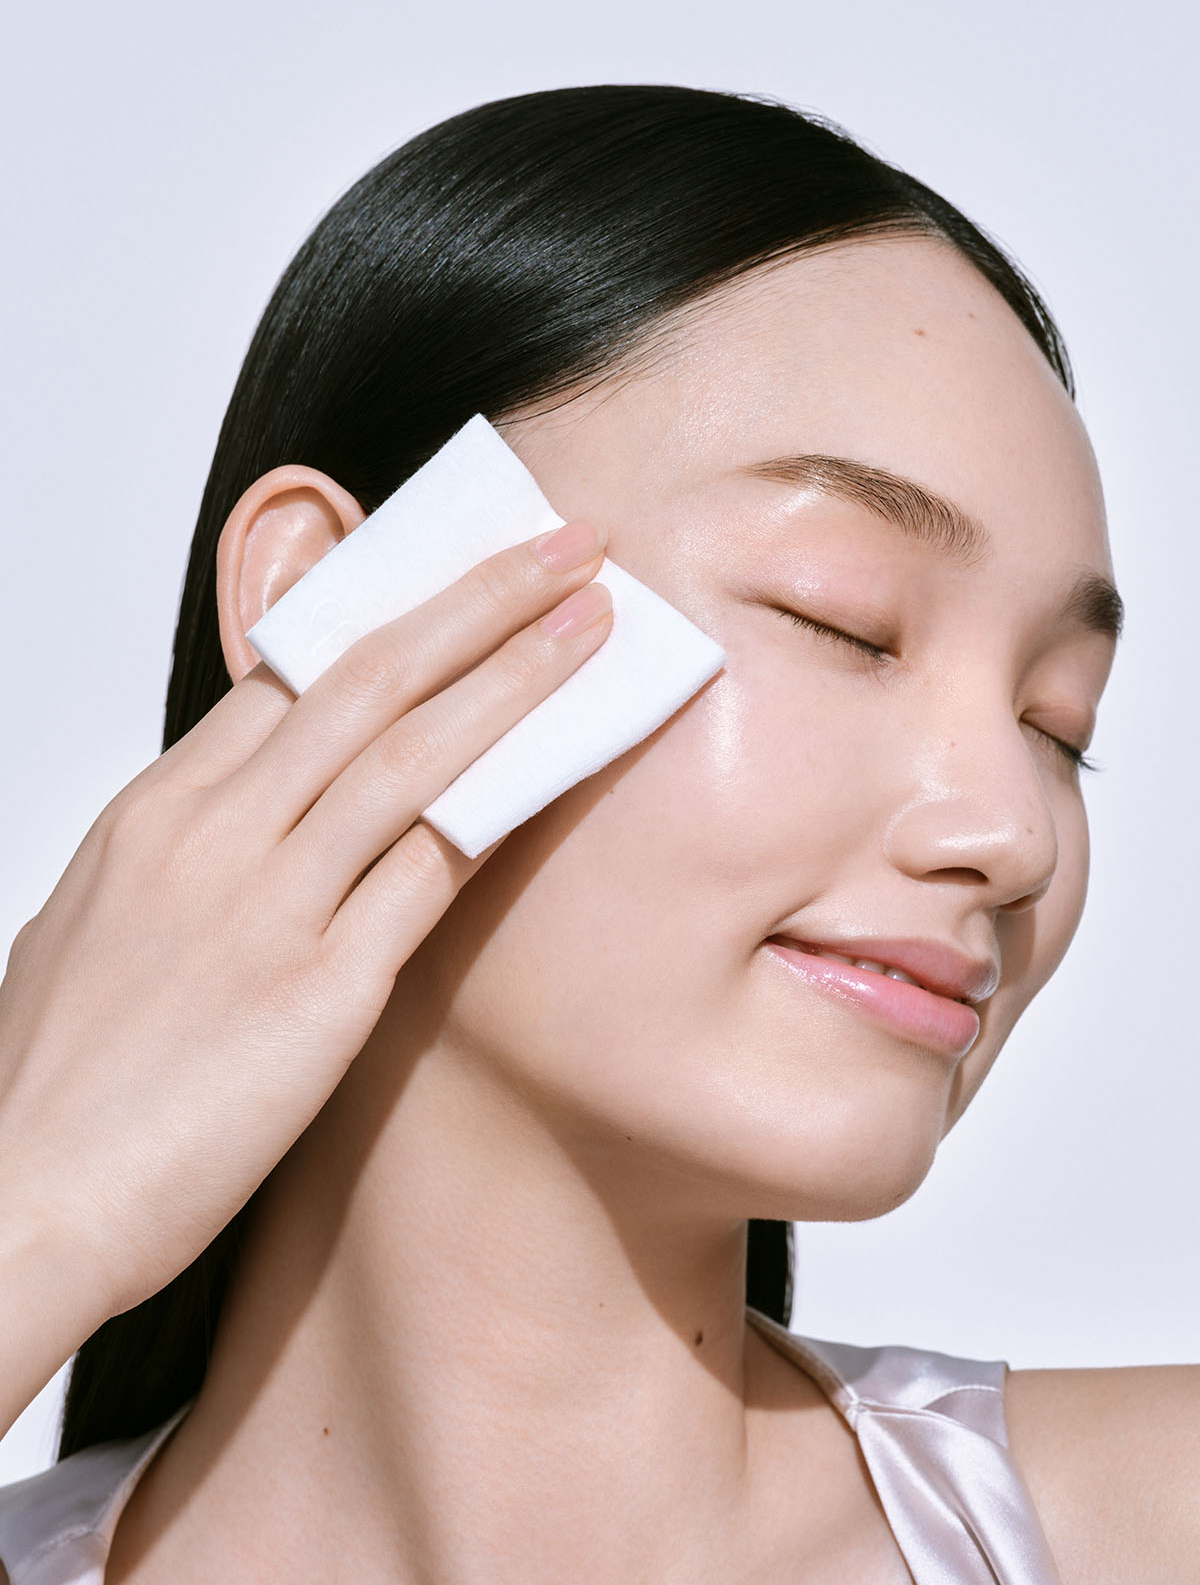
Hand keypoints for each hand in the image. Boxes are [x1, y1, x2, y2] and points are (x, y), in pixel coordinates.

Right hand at [0, 518, 610, 1332]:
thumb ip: (183, 856)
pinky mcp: (319, 989)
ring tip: (594, 622)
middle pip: (368, 675)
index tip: (466, 577)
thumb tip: (244, 817)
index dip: (393, 611)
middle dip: (478, 598)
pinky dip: (505, 803)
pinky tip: (568, 764)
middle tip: (563, 545)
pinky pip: (433, 867)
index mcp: (156, 810)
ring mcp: (268, 902)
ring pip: (415, 749)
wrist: (18, 1203)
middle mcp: (213, 833)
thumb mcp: (100, 924)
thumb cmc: (52, 1079)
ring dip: (516, 675)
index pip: (292, 673)